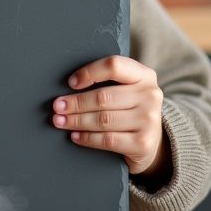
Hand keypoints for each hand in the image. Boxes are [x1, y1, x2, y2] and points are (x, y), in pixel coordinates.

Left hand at [52, 55, 167, 178]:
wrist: (152, 142)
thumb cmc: (131, 109)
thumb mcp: (127, 89)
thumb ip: (107, 81)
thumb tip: (70, 84)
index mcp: (144, 76)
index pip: (113, 66)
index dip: (89, 72)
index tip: (71, 82)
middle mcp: (150, 96)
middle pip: (103, 97)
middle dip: (76, 102)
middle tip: (57, 106)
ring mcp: (148, 121)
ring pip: (103, 120)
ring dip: (76, 121)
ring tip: (60, 121)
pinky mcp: (143, 144)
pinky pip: (107, 140)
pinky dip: (87, 138)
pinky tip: (75, 135)